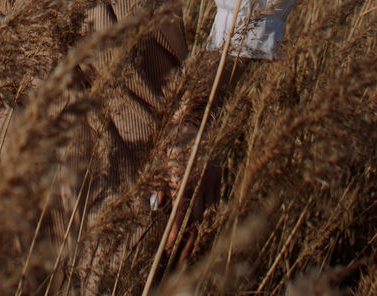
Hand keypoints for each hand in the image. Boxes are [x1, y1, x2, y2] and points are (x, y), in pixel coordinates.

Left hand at [151, 122, 221, 262]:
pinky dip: (208, 207)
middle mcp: (199, 178)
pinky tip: (200, 210)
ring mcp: (211, 176)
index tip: (169, 246)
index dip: (175, 230)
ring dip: (198, 220)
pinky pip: (215, 200)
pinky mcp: (219, 173)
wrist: (192, 123)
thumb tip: (157, 208)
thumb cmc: (172, 146)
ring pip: (207, 210)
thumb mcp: (161, 164)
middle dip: (187, 234)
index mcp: (182, 176)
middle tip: (180, 252)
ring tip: (189, 230)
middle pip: (196, 216)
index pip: (180, 211)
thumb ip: (160, 188)